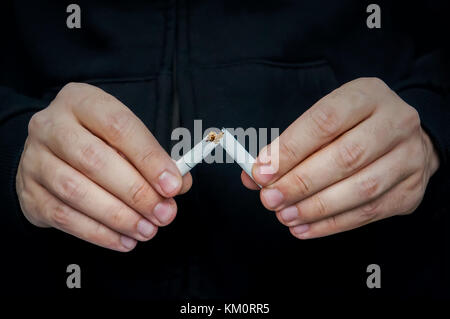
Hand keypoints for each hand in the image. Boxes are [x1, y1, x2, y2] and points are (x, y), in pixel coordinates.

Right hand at [16, 83, 191, 251]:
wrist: (51, 152)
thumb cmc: (98, 142)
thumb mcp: (125, 137)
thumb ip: (153, 158)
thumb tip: (178, 184)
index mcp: (81, 102)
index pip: (119, 126)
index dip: (149, 158)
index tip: (173, 185)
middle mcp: (52, 126)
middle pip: (95, 160)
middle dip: (136, 192)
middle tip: (164, 213)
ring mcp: (35, 159)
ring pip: (77, 191)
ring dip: (119, 217)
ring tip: (147, 230)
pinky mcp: (29, 192)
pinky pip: (64, 217)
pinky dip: (99, 233)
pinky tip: (124, 239)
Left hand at [243, 78, 439, 238]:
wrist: (401, 138)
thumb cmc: (352, 127)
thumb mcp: (323, 121)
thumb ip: (288, 146)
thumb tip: (254, 176)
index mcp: (367, 95)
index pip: (325, 121)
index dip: (290, 149)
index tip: (262, 171)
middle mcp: (396, 122)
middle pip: (345, 157)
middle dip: (301, 183)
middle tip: (270, 199)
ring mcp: (409, 157)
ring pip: (361, 189)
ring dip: (316, 208)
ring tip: (285, 216)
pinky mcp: (411, 190)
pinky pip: (369, 213)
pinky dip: (332, 224)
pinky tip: (305, 227)